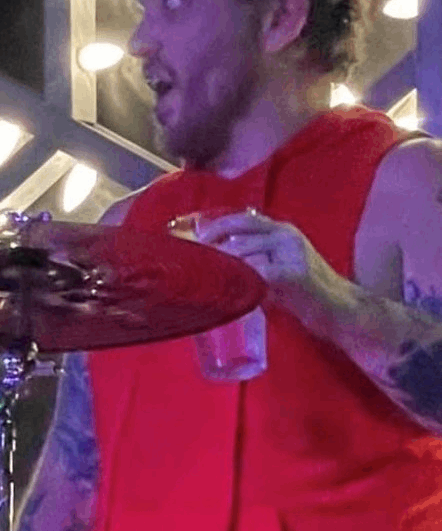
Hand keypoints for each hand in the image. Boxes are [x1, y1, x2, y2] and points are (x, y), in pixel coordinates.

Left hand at [193, 208, 349, 321]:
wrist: (340, 310)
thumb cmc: (305, 294)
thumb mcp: (275, 271)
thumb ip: (252, 264)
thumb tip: (215, 266)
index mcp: (281, 231)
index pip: (243, 219)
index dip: (216, 225)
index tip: (192, 236)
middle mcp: (286, 234)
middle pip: (241, 229)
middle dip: (213, 240)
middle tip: (190, 254)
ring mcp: (292, 252)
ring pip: (247, 250)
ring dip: (221, 262)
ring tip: (201, 273)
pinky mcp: (294, 274)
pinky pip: (260, 272)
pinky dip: (241, 278)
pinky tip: (226, 288)